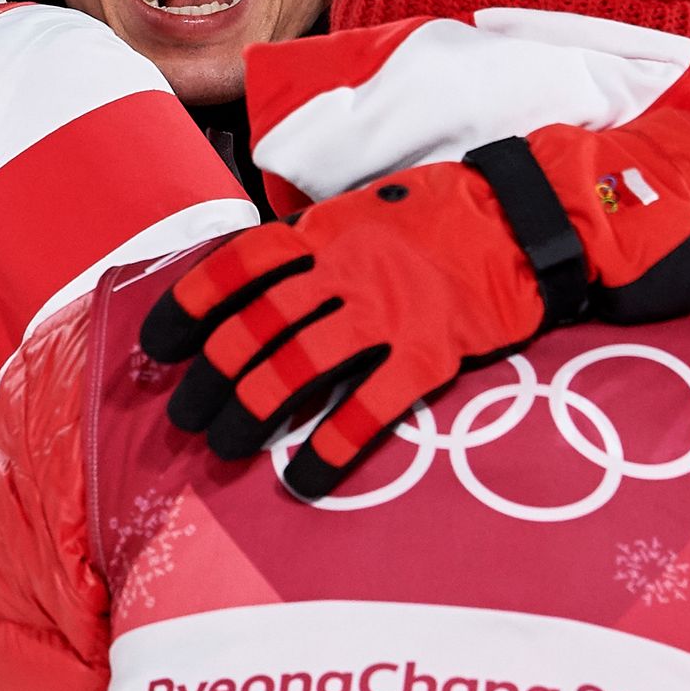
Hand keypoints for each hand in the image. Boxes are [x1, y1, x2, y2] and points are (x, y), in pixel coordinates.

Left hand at [142, 118, 689, 495]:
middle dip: (211, 378)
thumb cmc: (444, 218)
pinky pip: (370, 407)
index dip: (191, 307)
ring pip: (298, 366)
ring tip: (226, 449)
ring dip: (252, 413)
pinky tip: (305, 479)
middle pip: (256, 327)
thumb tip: (262, 281)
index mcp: (326, 233)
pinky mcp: (430, 352)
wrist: (530, 219)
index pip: (239, 267)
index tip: (159, 345)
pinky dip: (332, 448)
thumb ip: (316, 245)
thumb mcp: (367, 211)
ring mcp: (388, 311)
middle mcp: (346, 271)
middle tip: (187, 417)